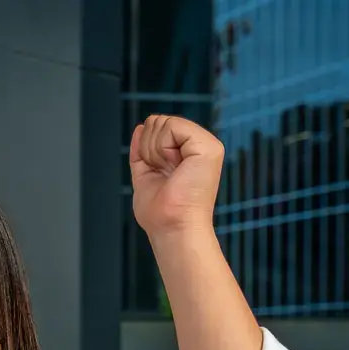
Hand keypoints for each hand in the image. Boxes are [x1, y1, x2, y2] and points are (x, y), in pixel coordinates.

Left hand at [129, 115, 223, 237]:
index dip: (146, 149)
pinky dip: (162, 148)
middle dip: (149, 149)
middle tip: (164, 174)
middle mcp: (200, 145)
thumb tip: (140, 127)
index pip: (158, 127)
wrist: (172, 228)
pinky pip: (171, 126)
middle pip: (157, 121)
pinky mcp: (208, 147)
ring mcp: (207, 144)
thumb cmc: (161, 213)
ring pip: (162, 122)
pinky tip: (173, 167)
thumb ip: (144, 151)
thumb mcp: (146, 174)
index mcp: (188, 153)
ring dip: (154, 152)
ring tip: (170, 173)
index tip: (158, 173)